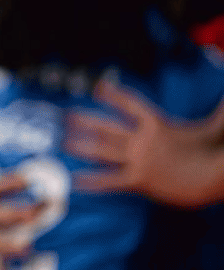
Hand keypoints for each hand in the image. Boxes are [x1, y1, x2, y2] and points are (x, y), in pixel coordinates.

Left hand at [67, 78, 223, 207]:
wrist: (216, 177)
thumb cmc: (213, 154)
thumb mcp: (211, 129)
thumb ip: (217, 114)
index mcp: (157, 124)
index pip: (131, 104)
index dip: (114, 95)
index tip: (98, 87)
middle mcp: (143, 139)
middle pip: (107, 126)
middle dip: (84, 120)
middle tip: (65, 115)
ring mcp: (140, 159)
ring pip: (103, 151)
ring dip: (81, 146)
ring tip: (61, 142)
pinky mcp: (140, 180)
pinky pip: (110, 180)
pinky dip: (92, 181)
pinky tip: (75, 181)